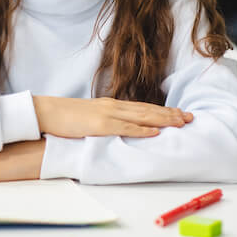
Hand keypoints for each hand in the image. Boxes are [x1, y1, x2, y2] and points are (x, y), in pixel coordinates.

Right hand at [32, 96, 191, 138]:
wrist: (46, 112)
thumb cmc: (65, 117)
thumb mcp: (89, 117)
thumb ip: (105, 121)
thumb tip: (118, 129)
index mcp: (111, 105)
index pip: (142, 107)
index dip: (162, 110)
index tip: (179, 114)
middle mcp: (113, 106)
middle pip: (147, 109)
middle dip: (170, 114)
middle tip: (190, 118)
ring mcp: (107, 114)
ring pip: (141, 116)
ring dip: (163, 119)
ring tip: (180, 123)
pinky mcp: (99, 125)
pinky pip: (124, 127)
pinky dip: (141, 129)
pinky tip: (155, 131)